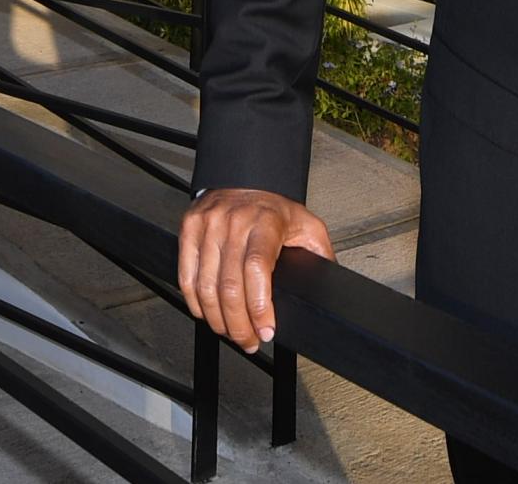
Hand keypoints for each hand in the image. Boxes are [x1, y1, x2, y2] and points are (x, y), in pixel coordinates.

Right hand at [177, 187, 333, 351]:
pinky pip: (187, 276)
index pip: (257, 269)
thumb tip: (331, 288)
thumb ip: (320, 256)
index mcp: (265, 222)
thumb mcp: (308, 226)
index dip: (258, 307)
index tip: (266, 329)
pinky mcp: (190, 228)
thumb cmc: (275, 207)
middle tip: (250, 341)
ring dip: (218, 320)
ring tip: (232, 333)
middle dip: (239, 324)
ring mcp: (208, 224)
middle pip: (229, 286)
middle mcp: (234, 222)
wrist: (245, 176)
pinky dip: (196, 303)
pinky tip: (209, 314)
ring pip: (206, 287)